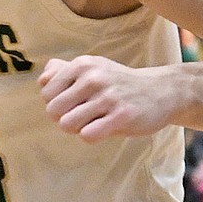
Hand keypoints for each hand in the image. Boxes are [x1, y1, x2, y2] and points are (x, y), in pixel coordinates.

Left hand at [39, 56, 186, 140]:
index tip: (75, 103)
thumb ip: (63, 71)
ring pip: (67, 124)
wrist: (160, 91)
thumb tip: (42, 80)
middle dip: (65, 118)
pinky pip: (87, 135)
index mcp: (82, 65)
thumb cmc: (119, 84)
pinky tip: (105, 128)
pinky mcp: (122, 116)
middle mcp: (93, 77)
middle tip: (84, 116)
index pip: (46, 93)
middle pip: (53, 111)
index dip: (58, 104)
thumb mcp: (93, 69)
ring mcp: (108, 97)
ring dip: (78, 129)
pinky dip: (92, 136)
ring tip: (94, 121)